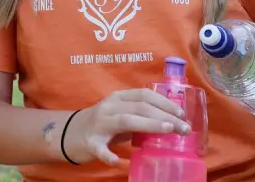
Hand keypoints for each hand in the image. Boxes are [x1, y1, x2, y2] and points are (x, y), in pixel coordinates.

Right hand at [64, 89, 190, 166]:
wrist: (70, 133)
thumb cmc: (103, 123)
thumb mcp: (121, 114)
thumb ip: (140, 116)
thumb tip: (170, 122)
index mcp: (118, 98)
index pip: (144, 95)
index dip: (164, 102)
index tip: (182, 113)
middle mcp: (109, 106)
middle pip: (140, 107)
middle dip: (164, 116)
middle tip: (184, 128)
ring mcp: (99, 123)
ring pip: (125, 120)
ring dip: (148, 125)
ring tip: (166, 130)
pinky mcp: (90, 142)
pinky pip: (100, 148)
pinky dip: (109, 155)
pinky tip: (118, 161)